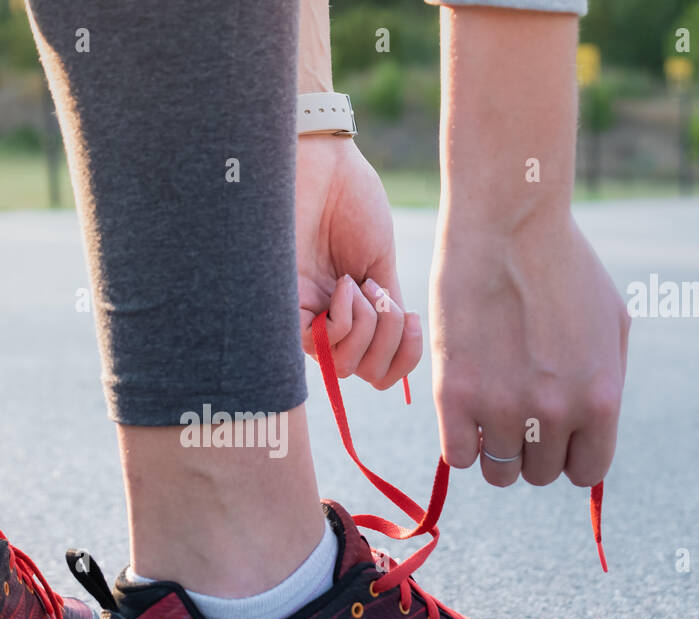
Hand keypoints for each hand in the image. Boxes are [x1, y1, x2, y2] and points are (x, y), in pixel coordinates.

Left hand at [296, 135, 421, 388]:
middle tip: (379, 292)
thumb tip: (395, 349)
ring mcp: (308, 315)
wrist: (324, 166)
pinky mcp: (286, 306)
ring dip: (365, 327)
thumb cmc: (351, 204)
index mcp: (356, 312)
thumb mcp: (382, 262)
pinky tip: (344, 286)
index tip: (412, 318)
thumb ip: (387, 311)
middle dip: (388, 340)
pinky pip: (318, 344)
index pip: (379, 369)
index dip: (404, 360)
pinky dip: (343, 321)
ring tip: (356, 282)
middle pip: (365, 373)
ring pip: (344, 366)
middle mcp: (330, 320)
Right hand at [430, 207, 629, 487]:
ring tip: (489, 411)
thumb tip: (589, 431)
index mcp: (601, 398)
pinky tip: (464, 410)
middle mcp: (555, 412)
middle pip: (539, 473)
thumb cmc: (562, 264)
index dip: (569, 455)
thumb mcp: (611, 323)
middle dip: (531, 448)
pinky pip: (458, 457)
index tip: (554, 435)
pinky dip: (462, 442)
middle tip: (517, 411)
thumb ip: (604, 383)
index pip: (587, 470)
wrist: (506, 224)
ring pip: (499, 472)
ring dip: (495, 449)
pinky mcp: (454, 396)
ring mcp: (502, 407)